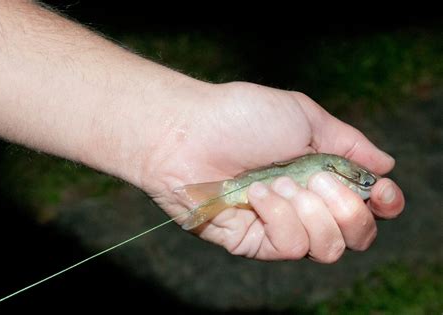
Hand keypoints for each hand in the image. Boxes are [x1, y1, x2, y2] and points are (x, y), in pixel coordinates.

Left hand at [140, 82, 404, 262]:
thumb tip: (386, 165)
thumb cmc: (241, 117)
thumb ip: (347, 143)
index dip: (384, 204)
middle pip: (357, 234)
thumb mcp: (303, 117)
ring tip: (278, 182)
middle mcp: (306, 204)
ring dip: (312, 213)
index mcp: (321, 174)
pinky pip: (290, 247)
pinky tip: (258, 194)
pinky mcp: (254, 242)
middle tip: (318, 179)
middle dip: (348, 209)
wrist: (187, 133)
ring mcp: (281, 226)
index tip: (384, 193)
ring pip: (328, 249)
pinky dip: (280, 218)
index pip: (367, 204)